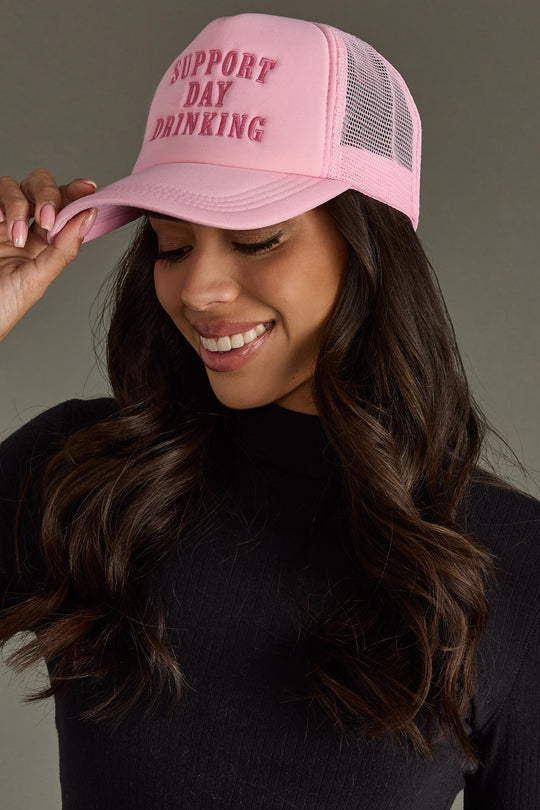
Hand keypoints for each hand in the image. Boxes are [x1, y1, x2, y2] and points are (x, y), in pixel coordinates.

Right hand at [0, 169, 97, 340]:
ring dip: (18, 205)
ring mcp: (0, 221)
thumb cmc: (3, 305)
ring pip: (12, 186)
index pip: (63, 207)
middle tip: (47, 219)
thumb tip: (88, 216)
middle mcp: (24, 227)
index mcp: (44, 242)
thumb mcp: (38, 279)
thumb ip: (63, 248)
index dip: (75, 193)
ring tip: (16, 237)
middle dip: (47, 195)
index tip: (88, 188)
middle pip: (40, 187)